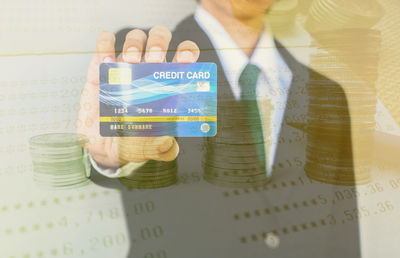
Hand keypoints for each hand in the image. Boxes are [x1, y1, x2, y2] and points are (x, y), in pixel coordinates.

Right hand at [78, 26, 199, 166]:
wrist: (103, 148)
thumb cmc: (133, 143)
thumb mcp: (149, 148)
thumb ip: (162, 149)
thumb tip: (168, 144)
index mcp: (167, 85)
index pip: (184, 57)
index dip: (188, 51)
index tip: (186, 59)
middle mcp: (148, 71)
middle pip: (160, 40)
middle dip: (159, 43)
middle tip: (153, 60)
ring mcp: (125, 67)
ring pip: (136, 38)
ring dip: (135, 43)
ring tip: (129, 61)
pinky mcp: (101, 69)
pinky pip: (104, 43)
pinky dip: (105, 42)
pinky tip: (106, 58)